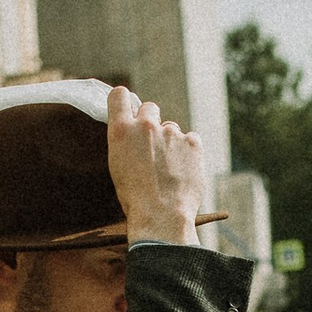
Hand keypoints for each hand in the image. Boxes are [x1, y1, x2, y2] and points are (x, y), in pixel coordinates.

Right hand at [106, 83, 209, 245]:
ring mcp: (171, 132)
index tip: (129, 109)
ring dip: (170, 141)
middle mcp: (146, 126)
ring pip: (171, 128)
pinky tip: (183, 171)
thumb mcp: (118, 166)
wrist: (161, 216)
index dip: (124, 100)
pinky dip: (188, 152)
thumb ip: (126, 142)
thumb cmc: (135, 197)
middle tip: (152, 147)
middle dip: (151, 122)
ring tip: (168, 169)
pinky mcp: (193, 141)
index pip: (119, 95)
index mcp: (121, 131)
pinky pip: (190, 139)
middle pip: (149, 107)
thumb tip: (134, 131)